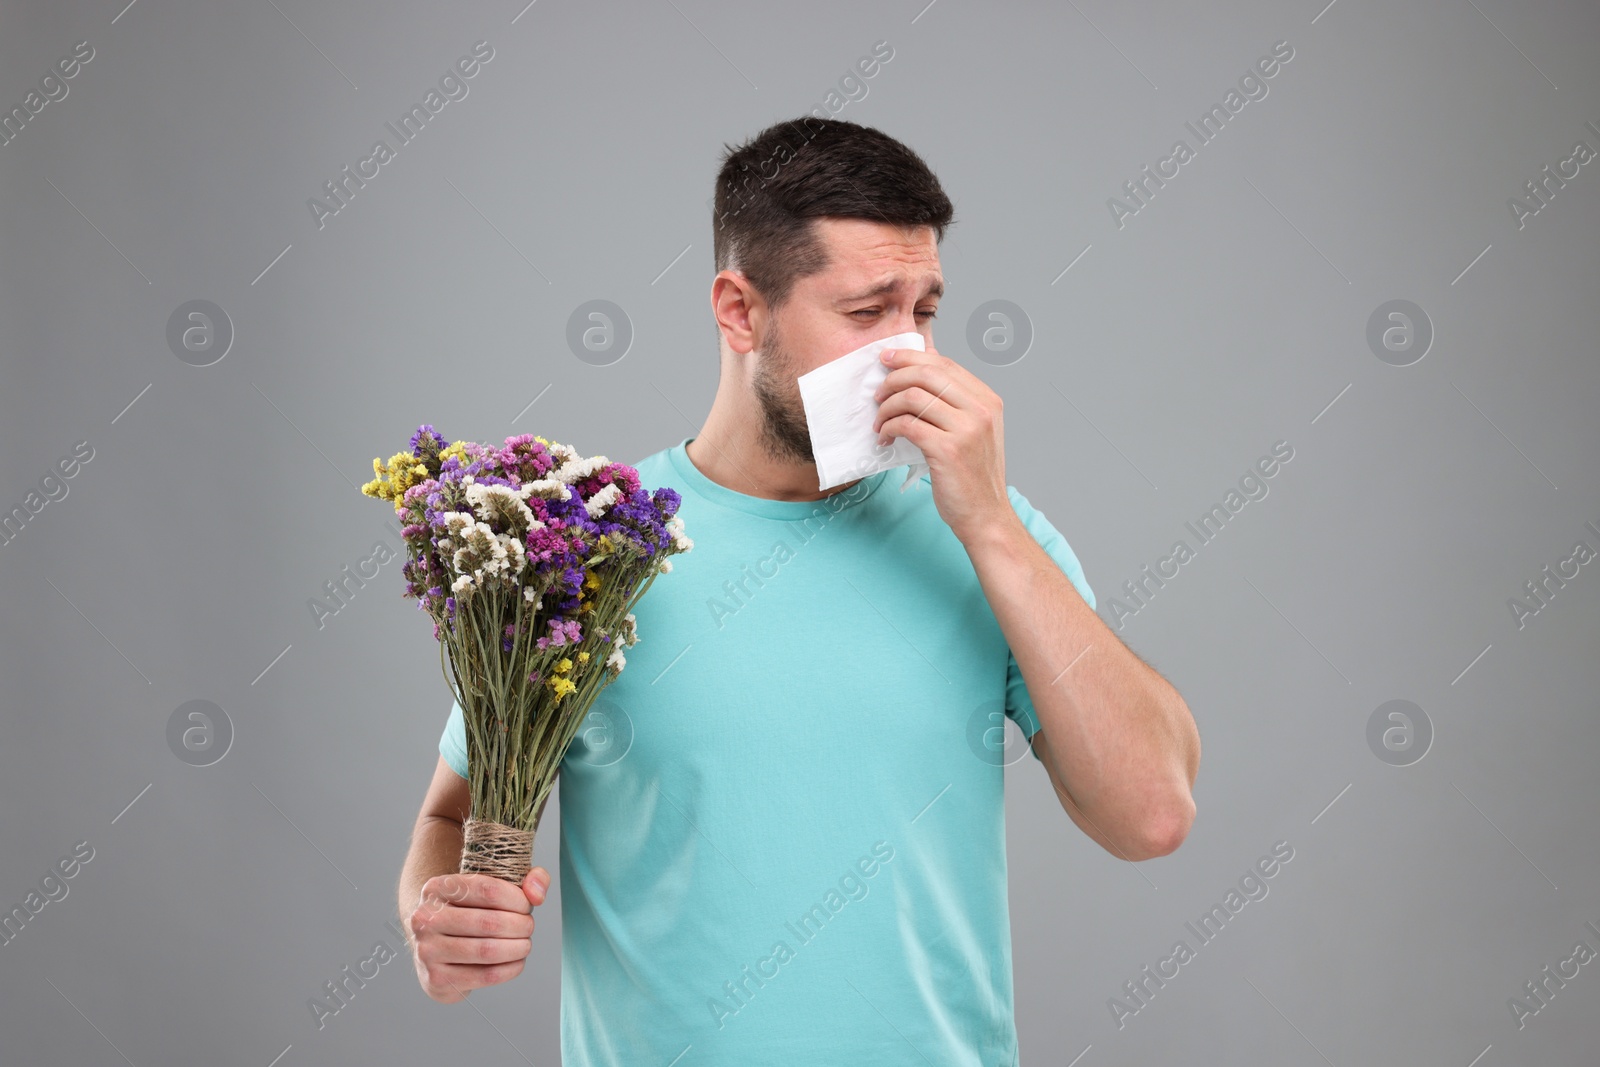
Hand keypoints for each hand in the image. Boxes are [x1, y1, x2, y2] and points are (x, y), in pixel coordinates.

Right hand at [406, 866, 550, 1002]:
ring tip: (524, 944)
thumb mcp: (490, 886)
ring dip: (518, 948)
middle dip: (521, 925)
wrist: (435, 947)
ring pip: (488, 951)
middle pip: (490, 922)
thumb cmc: (469, 912)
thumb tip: (537, 894)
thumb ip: (524, 879)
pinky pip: (485, 975)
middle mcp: (425, 919)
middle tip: (528, 927)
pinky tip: (516, 961)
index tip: (527, 905)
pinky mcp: (436, 979)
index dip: (518, 899)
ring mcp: (427, 951)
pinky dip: (510, 969)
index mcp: (437, 888)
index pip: (488, 889)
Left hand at [872, 344, 1010, 542]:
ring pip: (913, 397)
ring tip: (879, 422)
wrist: (986, 515)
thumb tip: (920, 373)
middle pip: (927, 374)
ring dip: (887, 407)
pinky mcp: (948, 450)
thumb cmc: (973, 476)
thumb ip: (954, 404)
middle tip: (877, 394)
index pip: (944, 364)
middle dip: (894, 378)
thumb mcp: (974, 432)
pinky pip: (907, 425)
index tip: (887, 360)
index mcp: (987, 400)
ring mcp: (967, 429)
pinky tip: (885, 439)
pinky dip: (889, 428)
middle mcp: (981, 410)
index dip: (910, 358)